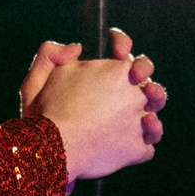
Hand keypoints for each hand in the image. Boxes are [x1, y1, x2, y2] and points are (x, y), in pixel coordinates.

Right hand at [22, 28, 164, 184]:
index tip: (117, 50)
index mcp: (117, 71)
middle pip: (146, 83)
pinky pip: (148, 146)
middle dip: (142, 82)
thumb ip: (53, 53)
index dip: (121, 45)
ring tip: (145, 119)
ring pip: (154, 114)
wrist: (53, 150)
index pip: (126, 50)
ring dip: (150, 115)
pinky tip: (134, 145)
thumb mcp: (40, 75)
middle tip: (134, 88)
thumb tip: (75, 48)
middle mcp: (134, 94)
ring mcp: (138, 123)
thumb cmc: (47, 112)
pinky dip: (142, 145)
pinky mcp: (137, 150)